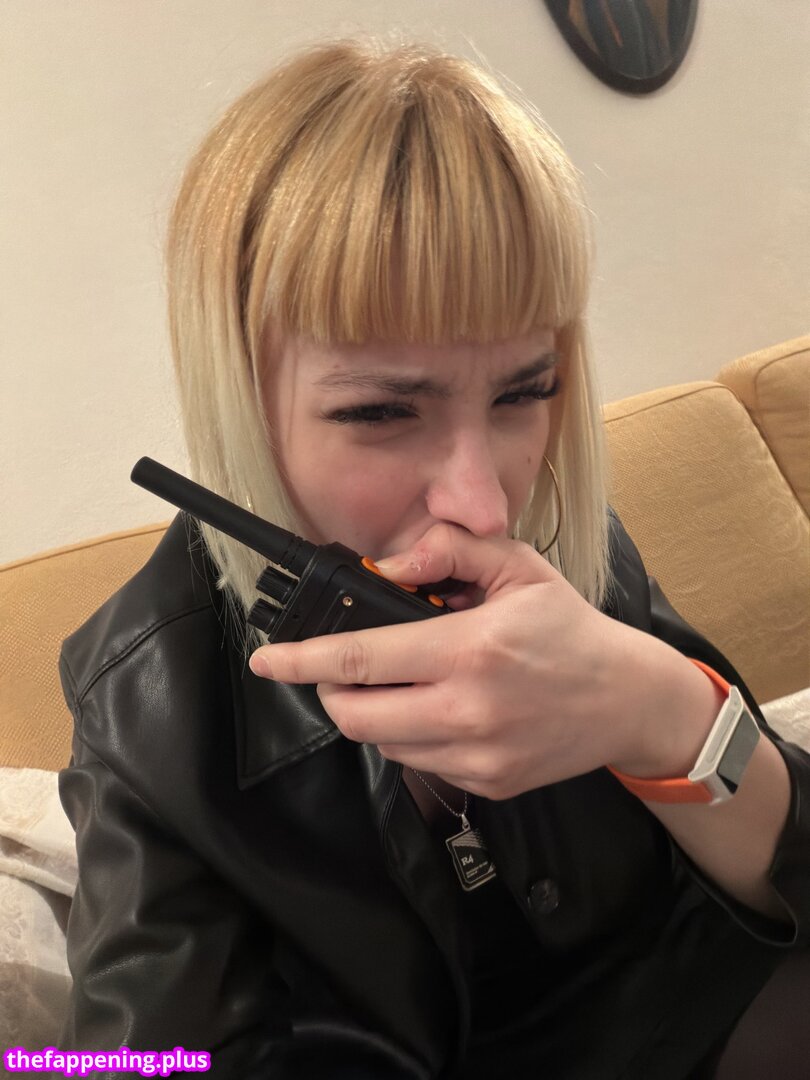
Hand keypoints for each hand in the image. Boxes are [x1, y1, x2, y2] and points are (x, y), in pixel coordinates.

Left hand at [249, 524, 714, 798]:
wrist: (627, 700)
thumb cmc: (568, 629)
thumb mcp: (517, 567)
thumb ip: (447, 550)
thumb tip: (386, 568)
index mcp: (471, 649)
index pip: (362, 658)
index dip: (302, 660)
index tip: (267, 659)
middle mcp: (469, 710)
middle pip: (355, 714)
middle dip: (331, 688)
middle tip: (343, 665)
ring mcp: (477, 755)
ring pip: (382, 742)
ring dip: (373, 711)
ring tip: (407, 680)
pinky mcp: (485, 784)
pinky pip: (417, 762)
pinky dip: (411, 735)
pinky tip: (441, 707)